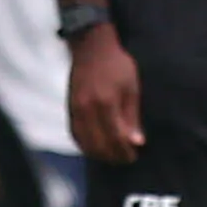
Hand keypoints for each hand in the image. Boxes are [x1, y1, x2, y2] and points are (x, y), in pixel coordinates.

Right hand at [69, 25, 144, 162]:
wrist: (91, 47)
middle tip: (126, 159)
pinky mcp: (69, 108)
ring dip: (99, 154)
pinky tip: (95, 148)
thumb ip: (132, 117)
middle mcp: (87, 109)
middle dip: (113, 156)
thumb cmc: (117, 65)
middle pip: (99, 144)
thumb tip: (137, 142)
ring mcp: (75, 109)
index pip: (115, 137)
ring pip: (85, 142)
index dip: (125, 151)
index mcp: (106, 102)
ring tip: (112, 156)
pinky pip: (75, 134)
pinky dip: (85, 145)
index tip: (134, 156)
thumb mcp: (131, 88)